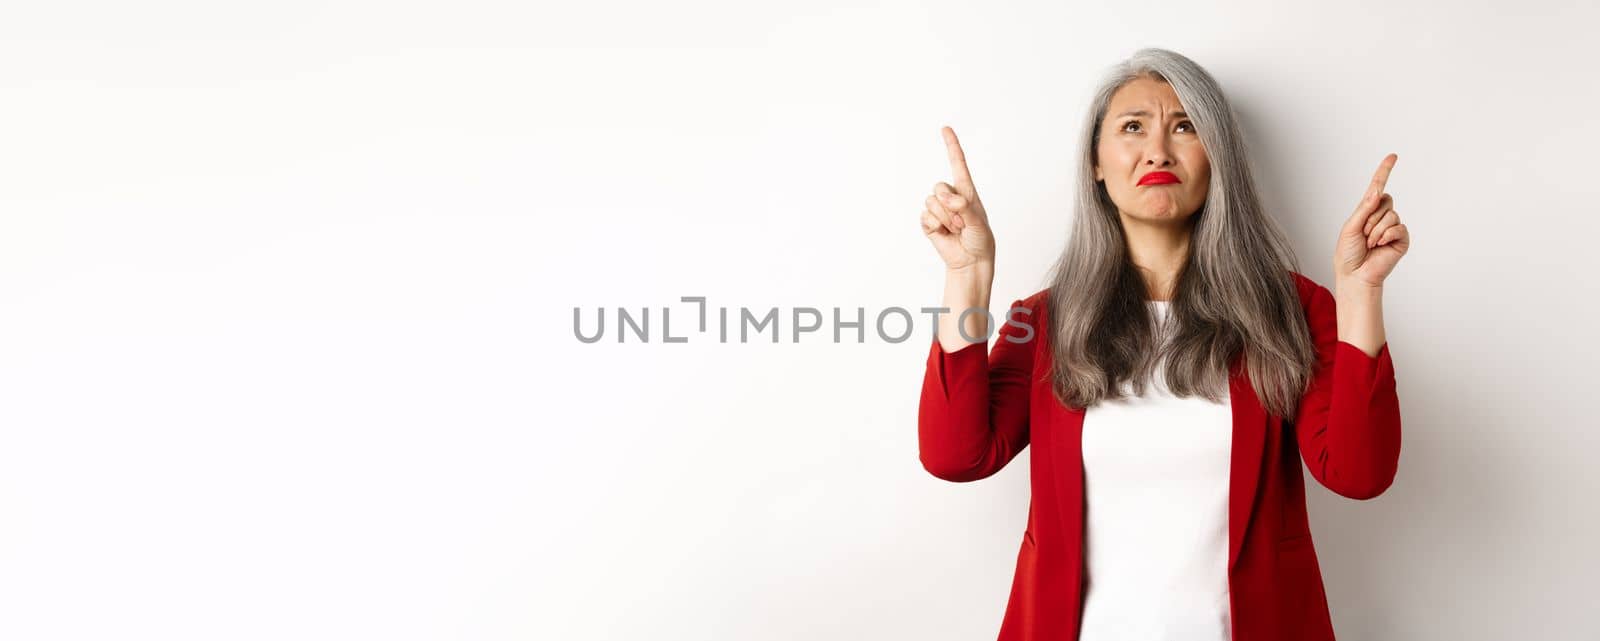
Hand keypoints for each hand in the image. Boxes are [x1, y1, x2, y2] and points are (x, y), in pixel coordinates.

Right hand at [920, 126, 994, 271]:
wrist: (970, 261)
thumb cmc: (980, 239)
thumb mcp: (978, 222)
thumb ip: (964, 207)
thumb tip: (949, 200)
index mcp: (966, 191)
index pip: (957, 164)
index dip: (951, 146)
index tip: (945, 129)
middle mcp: (951, 196)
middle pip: (939, 186)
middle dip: (949, 205)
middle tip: (962, 222)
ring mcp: (939, 209)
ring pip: (931, 202)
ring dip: (946, 219)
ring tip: (956, 230)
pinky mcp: (929, 223)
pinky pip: (925, 216)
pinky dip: (935, 226)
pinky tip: (945, 234)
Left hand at [1335, 153, 1409, 287]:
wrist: (1355, 275)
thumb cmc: (1348, 254)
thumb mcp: (1350, 227)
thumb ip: (1364, 209)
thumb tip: (1377, 191)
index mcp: (1366, 211)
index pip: (1377, 187)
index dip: (1384, 171)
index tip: (1393, 156)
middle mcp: (1381, 216)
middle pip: (1384, 199)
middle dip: (1370, 217)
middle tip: (1363, 234)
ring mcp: (1392, 227)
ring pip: (1390, 214)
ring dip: (1376, 230)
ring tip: (1370, 243)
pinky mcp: (1401, 238)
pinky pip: (1398, 227)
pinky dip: (1385, 236)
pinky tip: (1379, 246)